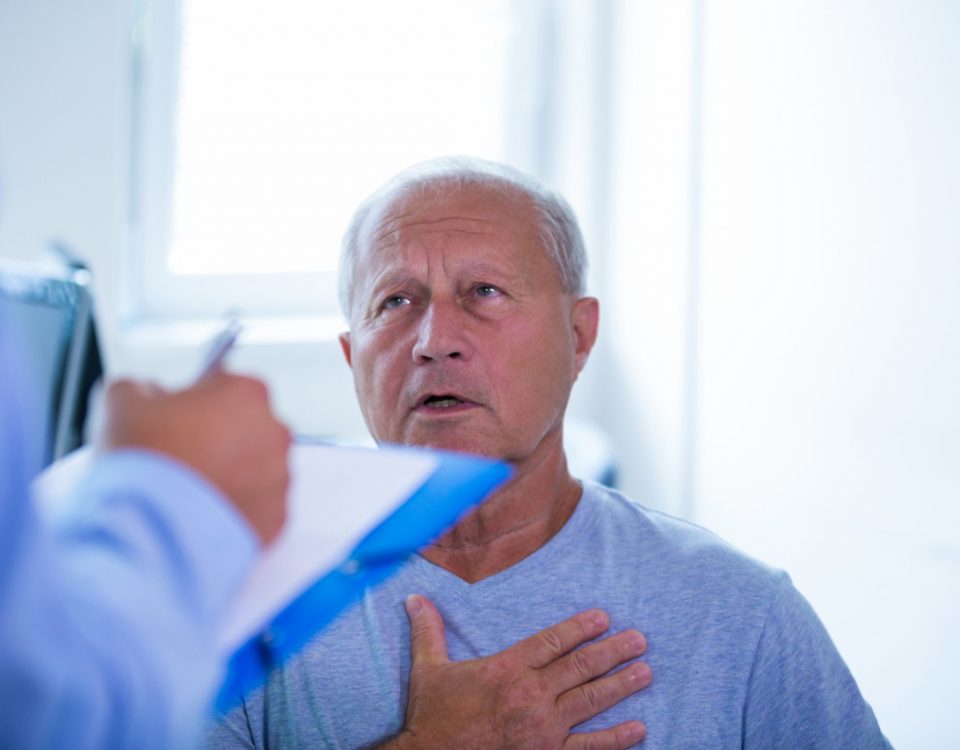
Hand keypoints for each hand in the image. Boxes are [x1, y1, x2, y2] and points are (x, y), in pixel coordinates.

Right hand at [97, 373, 290, 544]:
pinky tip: (201, 514)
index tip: (177, 417)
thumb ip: (139, 386)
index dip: (196, 400)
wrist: (151, 534)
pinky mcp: (276, 518)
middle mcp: (274, 432)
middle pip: (245, 426)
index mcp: (247, 393)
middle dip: (217, 438)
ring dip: (228, 473)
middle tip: (179, 457)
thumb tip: (145, 391)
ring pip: (255, 467)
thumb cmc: (144, 465)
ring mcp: (279, 477)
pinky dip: (234, 508)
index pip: (225, 384)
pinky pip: (257, 506)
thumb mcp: (121, 403)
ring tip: (187, 490)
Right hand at [385, 595, 650, 748]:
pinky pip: (589, 747)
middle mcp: (530, 695)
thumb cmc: (431, 717)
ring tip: (646, 671)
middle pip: (580, 667)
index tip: (604, 618)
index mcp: (506, 669)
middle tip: (640, 640)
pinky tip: (638, 729)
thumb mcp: (427, 670)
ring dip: (621, 685)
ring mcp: (543, 729)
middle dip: (613, 652)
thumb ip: (428, 631)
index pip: (552, 641)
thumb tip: (415, 598)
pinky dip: (616, 739)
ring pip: (590, 701)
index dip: (580, 628)